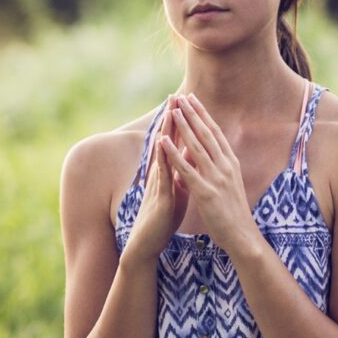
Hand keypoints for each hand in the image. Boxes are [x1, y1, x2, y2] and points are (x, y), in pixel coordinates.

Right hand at [127, 97, 192, 255]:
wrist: (148, 242)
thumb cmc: (162, 217)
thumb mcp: (177, 190)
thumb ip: (181, 172)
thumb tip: (189, 156)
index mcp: (169, 171)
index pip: (175, 142)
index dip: (180, 122)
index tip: (186, 102)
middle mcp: (161, 173)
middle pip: (167, 141)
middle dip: (172, 119)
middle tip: (175, 95)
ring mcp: (159, 183)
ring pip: (163, 153)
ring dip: (166, 132)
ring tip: (169, 111)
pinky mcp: (159, 197)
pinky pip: (162, 175)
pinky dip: (163, 159)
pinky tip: (163, 145)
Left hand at [163, 94, 260, 254]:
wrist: (243, 236)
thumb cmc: (234, 213)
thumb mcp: (230, 184)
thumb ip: (221, 167)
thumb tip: (213, 154)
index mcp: (231, 163)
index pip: (215, 133)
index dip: (203, 115)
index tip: (193, 99)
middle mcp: (226, 166)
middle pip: (207, 134)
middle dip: (193, 114)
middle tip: (181, 96)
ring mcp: (216, 178)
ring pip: (197, 147)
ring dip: (184, 127)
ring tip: (173, 110)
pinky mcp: (206, 192)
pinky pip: (186, 170)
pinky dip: (174, 154)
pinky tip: (163, 142)